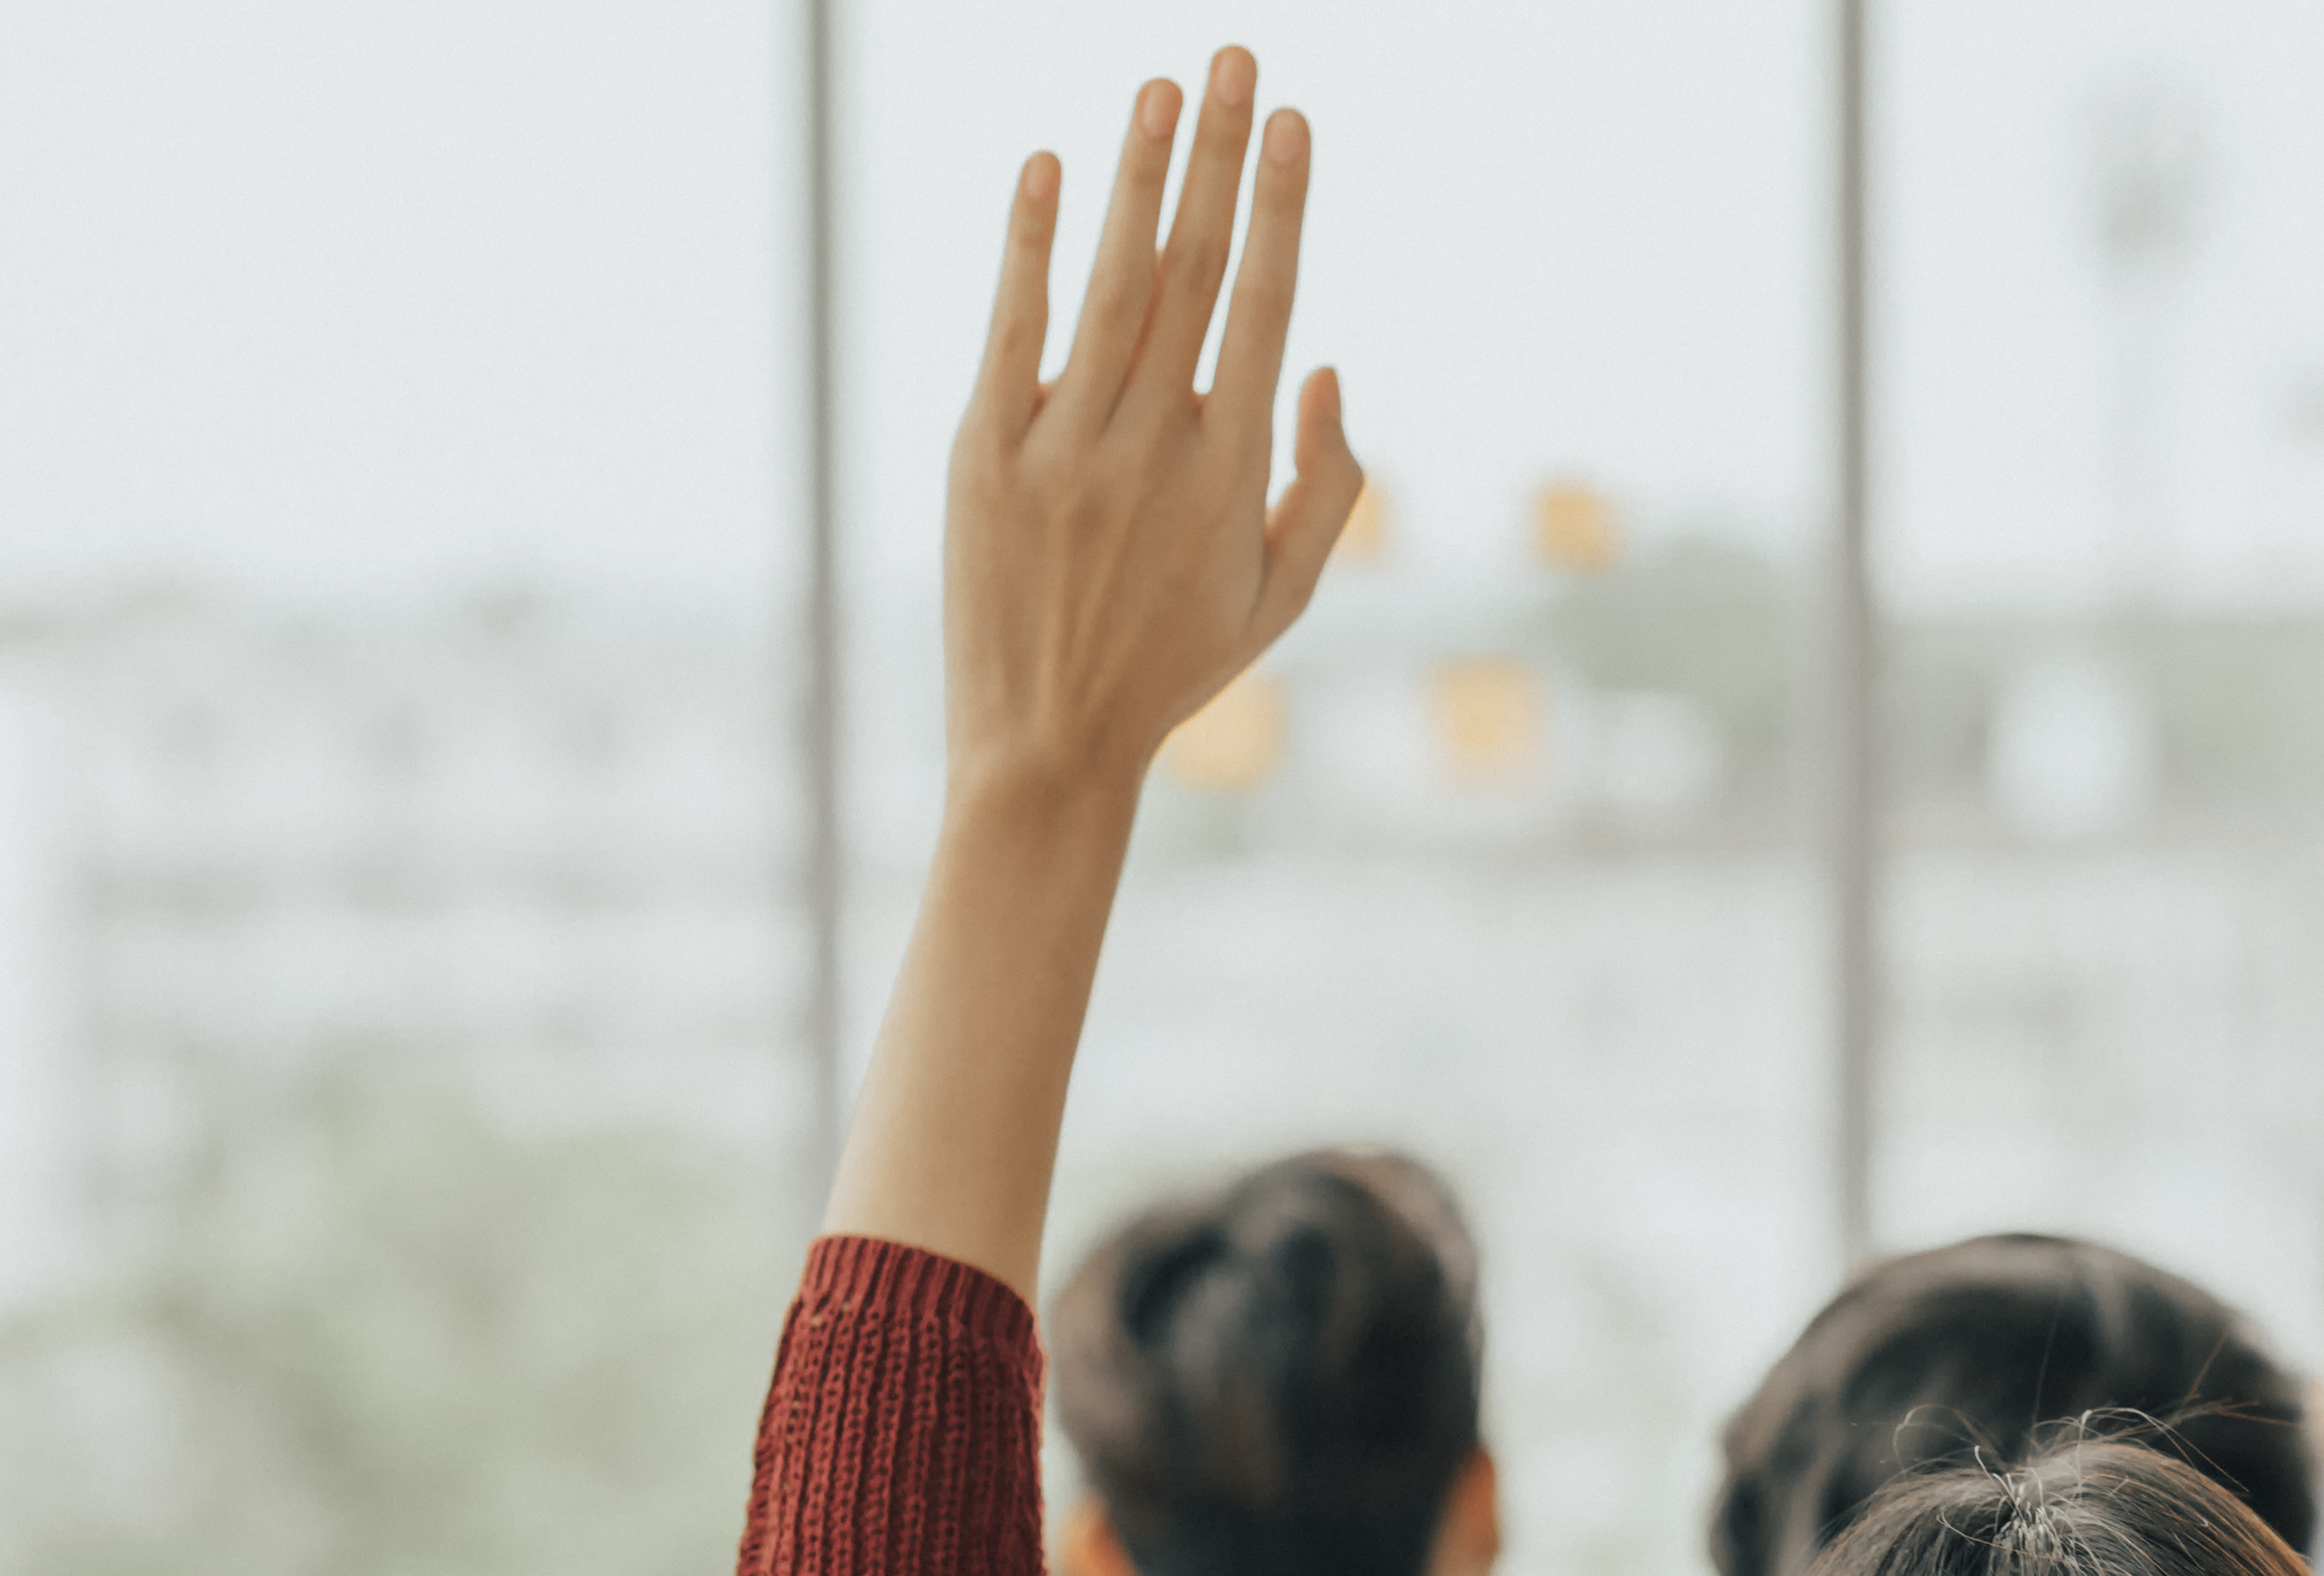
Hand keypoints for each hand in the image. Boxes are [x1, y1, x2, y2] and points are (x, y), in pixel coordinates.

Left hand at [944, 46, 1359, 805]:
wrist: (1047, 743)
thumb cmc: (1177, 663)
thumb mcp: (1285, 592)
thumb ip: (1326, 481)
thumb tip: (1322, 362)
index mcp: (1232, 473)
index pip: (1262, 306)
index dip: (1279, 208)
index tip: (1295, 124)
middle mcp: (1150, 446)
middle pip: (1192, 270)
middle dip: (1218, 158)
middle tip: (1235, 61)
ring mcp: (1060, 445)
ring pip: (1109, 284)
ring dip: (1136, 177)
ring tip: (1161, 88)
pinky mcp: (981, 453)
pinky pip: (1010, 328)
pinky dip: (1030, 244)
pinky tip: (1049, 167)